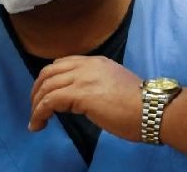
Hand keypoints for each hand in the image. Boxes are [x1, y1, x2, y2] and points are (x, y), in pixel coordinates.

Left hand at [28, 55, 142, 141]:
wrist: (151, 109)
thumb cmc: (139, 104)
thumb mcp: (114, 85)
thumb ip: (97, 85)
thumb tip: (83, 99)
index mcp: (96, 62)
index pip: (62, 64)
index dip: (49, 80)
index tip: (46, 97)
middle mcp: (87, 65)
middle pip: (48, 72)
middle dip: (37, 91)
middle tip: (36, 109)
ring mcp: (83, 77)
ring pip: (46, 86)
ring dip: (35, 105)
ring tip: (36, 121)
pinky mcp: (80, 93)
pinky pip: (48, 101)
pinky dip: (39, 114)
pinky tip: (39, 125)